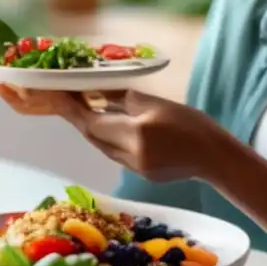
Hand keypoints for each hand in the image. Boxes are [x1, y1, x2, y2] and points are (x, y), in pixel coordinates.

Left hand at [0, 83, 228, 183]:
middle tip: (64, 97)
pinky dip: (108, 137)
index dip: (69, 107)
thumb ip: (123, 98)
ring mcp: (133, 168)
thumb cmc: (191, 125)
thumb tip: (97, 92)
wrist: (214, 156)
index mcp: (134, 134)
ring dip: (90, 127)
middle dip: (76, 116)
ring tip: (82, 108)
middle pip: (91, 135)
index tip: (52, 93)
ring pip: (101, 145)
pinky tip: (109, 125)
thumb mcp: (156, 103)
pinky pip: (115, 152)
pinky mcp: (140, 173)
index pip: (91, 121)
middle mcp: (129, 154)